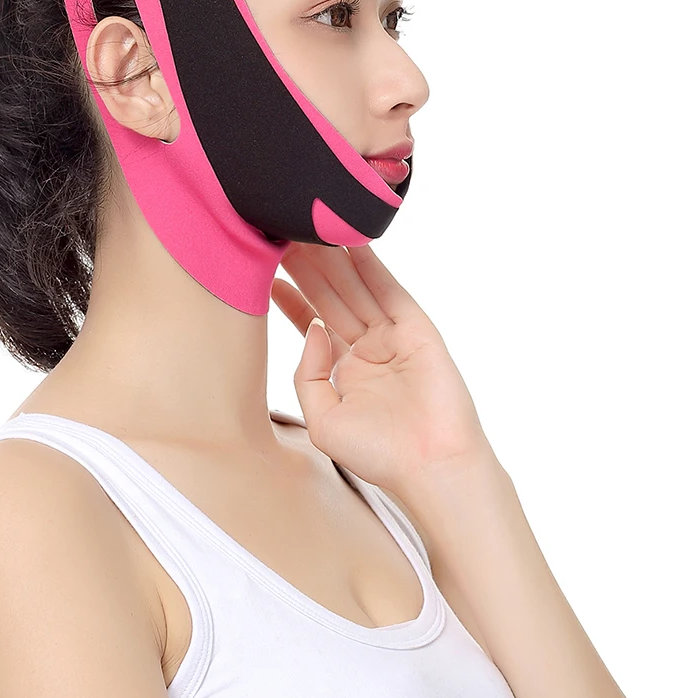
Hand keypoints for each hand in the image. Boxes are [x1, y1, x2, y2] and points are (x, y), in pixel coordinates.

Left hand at [271, 240, 493, 494]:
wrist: (430, 468)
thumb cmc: (380, 455)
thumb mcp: (323, 419)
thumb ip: (309, 374)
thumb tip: (312, 327)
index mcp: (344, 370)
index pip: (310, 322)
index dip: (289, 297)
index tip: (265, 270)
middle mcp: (367, 348)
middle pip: (330, 297)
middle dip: (306, 268)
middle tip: (281, 233)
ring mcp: (392, 336)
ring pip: (355, 288)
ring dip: (332, 259)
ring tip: (307, 228)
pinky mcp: (416, 329)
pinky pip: (389, 290)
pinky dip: (371, 264)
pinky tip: (351, 241)